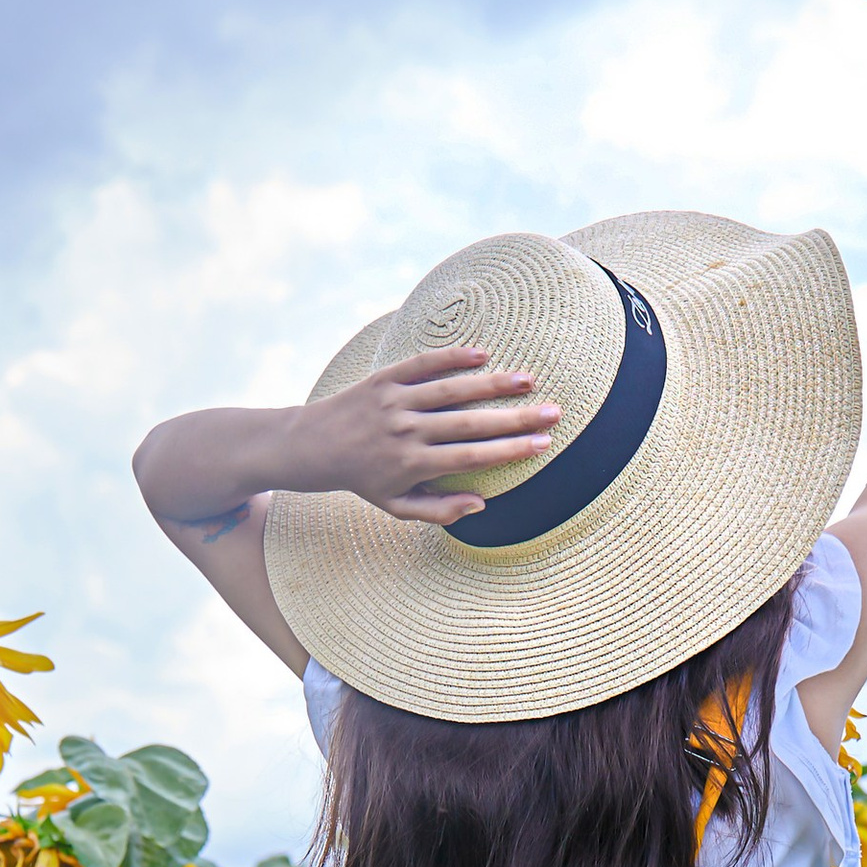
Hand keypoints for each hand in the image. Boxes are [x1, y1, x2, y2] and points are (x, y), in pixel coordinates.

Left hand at [303, 348, 561, 524]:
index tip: (543, 444)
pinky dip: (452, 357)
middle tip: (554, 411)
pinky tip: (483, 355)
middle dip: (516, 418)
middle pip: (471, 423)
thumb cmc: (364, 479)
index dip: (510, 451)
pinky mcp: (384, 378)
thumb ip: (439, 511)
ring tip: (528, 379)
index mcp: (413, 465)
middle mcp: (406, 431)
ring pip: (452, 390)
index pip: (472, 457)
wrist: (313, 446)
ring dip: (493, 383)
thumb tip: (481, 503)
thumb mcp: (397, 507)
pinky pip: (423, 363)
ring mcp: (395, 401)